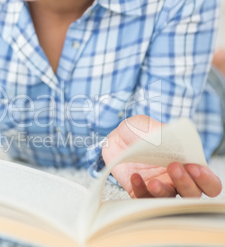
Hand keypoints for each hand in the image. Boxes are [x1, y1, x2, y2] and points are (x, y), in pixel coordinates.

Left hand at [102, 115, 221, 197]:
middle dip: (186, 184)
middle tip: (173, 167)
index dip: (206, 179)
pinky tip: (134, 176)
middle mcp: (176, 179)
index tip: (193, 166)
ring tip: (152, 182)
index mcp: (188, 164)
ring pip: (168, 200)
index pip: (209, 181)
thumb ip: (159, 130)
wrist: (116, 137)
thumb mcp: (148, 124)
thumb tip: (166, 136)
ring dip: (162, 192)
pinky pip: (143, 198)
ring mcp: (159, 186)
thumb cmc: (138, 132)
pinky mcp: (140, 192)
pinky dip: (139, 189)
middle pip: (193, 194)